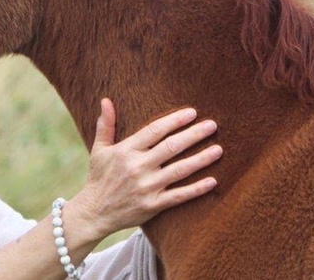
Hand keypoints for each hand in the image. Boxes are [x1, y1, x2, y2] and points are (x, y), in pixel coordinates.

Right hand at [69, 98, 221, 239]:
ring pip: (179, 170)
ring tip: (218, 149)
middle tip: (213, 125)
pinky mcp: (153, 205)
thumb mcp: (99, 150)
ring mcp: (146, 187)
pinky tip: (213, 181)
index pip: (155, 131)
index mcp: (126, 151)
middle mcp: (137, 167)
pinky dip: (196, 189)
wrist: (94, 213)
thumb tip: (106, 100)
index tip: (192, 113)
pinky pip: (178, 196)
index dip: (174, 121)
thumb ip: (106, 125)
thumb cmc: (99, 178)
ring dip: (201, 159)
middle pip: (171, 147)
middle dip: (194, 135)